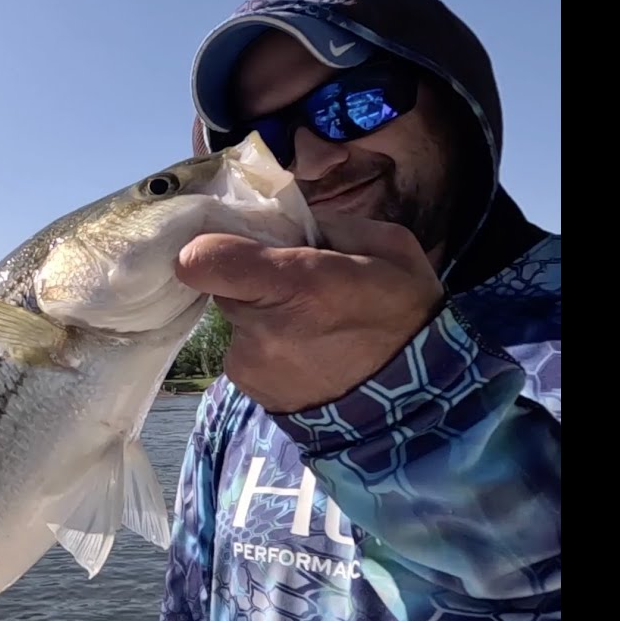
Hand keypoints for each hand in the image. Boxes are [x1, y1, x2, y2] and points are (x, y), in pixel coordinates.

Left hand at [175, 215, 444, 413]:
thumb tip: (287, 219)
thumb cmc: (405, 315)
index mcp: (296, 283)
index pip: (202, 261)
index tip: (229, 245)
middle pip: (221, 286)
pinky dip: (267, 350)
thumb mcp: (388, 247)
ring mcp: (254, 366)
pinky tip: (308, 355)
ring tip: (310, 327)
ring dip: (261, 317)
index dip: (206, 247)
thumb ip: (330, 223)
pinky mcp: (253, 392)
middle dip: (248, 279)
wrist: (416, 401)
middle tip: (294, 285)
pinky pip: (246, 354)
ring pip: (236, 321)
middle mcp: (264, 328)